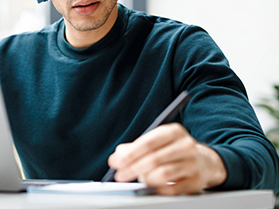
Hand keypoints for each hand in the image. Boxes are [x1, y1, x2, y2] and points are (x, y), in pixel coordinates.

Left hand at [107, 123, 226, 194]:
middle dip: (133, 169)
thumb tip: (115, 158)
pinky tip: (152, 186)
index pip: (149, 142)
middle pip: (154, 159)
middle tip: (120, 176)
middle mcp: (186, 146)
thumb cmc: (172, 150)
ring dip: (146, 178)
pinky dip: (158, 188)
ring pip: (163, 175)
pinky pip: (172, 189)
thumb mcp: (156, 142)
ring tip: (140, 178)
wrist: (205, 162)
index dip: (131, 154)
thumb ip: (133, 148)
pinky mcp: (196, 182)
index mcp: (174, 131)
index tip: (116, 163)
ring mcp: (193, 164)